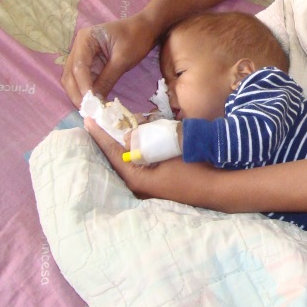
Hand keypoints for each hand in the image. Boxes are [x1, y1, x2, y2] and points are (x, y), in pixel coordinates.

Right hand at [61, 14, 157, 106]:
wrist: (147, 28)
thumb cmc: (137, 38)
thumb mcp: (123, 60)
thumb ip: (107, 79)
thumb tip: (96, 102)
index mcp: (86, 39)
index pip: (79, 67)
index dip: (83, 87)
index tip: (90, 104)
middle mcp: (79, 45)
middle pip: (70, 73)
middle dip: (77, 93)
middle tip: (88, 111)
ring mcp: (82, 54)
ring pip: (73, 78)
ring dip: (79, 94)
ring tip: (90, 110)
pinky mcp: (89, 62)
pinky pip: (83, 78)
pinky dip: (86, 90)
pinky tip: (93, 103)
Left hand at [85, 117, 217, 203]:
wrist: (218, 189)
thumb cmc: (193, 170)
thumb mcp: (169, 150)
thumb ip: (146, 140)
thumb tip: (128, 136)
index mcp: (136, 178)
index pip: (112, 152)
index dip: (100, 134)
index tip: (88, 119)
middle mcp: (139, 183)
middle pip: (119, 155)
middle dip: (114, 135)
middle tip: (107, 118)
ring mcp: (150, 184)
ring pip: (132, 157)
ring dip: (130, 140)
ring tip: (128, 122)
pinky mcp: (160, 181)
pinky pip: (144, 161)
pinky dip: (142, 147)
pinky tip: (146, 135)